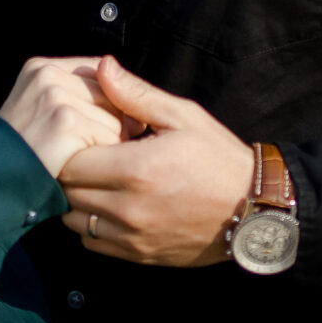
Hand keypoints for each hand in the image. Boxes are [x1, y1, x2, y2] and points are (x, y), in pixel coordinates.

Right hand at [0, 56, 136, 178]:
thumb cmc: (24, 151)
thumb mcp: (41, 109)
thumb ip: (77, 94)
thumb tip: (130, 102)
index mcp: (42, 67)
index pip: (100, 73)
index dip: (109, 103)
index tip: (97, 126)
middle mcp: (49, 74)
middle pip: (113, 96)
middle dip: (111, 124)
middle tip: (82, 146)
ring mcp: (56, 97)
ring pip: (116, 119)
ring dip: (107, 146)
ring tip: (75, 156)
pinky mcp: (65, 122)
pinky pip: (110, 139)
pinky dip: (101, 160)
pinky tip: (76, 166)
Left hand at [56, 57, 256, 266]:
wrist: (254, 208)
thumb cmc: (219, 157)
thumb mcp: (183, 116)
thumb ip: (136, 94)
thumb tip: (103, 67)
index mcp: (137, 169)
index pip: (70, 162)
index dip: (69, 147)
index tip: (82, 137)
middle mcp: (129, 208)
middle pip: (67, 191)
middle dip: (70, 171)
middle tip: (87, 155)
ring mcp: (132, 236)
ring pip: (73, 219)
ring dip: (77, 199)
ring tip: (97, 181)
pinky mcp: (138, 255)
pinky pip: (91, 241)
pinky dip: (91, 224)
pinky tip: (109, 205)